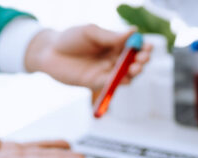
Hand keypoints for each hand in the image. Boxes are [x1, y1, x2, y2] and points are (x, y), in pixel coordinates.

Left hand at [24, 25, 151, 90]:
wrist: (49, 53)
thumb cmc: (69, 38)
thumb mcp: (90, 32)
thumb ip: (110, 36)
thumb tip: (133, 32)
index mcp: (113, 43)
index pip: (133, 45)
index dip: (143, 46)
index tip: (147, 47)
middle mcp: (112, 58)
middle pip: (133, 61)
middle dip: (141, 60)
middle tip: (143, 59)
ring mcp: (105, 71)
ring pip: (125, 74)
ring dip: (134, 72)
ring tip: (135, 68)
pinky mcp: (96, 82)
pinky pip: (111, 84)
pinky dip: (120, 83)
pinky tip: (125, 79)